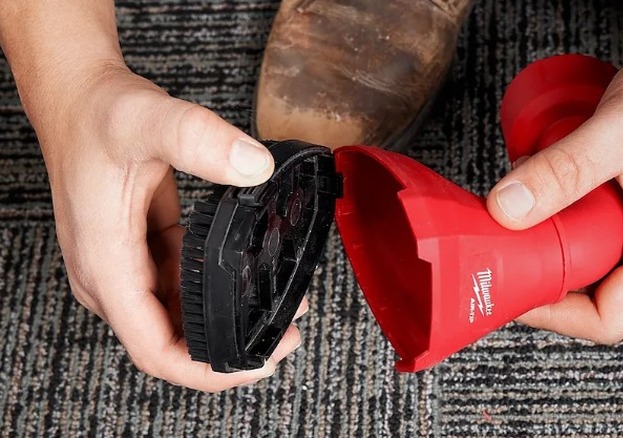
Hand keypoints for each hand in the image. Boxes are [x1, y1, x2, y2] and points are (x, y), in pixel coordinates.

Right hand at [29, 61, 305, 390]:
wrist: (76, 96)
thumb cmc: (96, 113)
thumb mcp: (148, 119)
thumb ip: (199, 139)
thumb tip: (255, 167)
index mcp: (106, 262)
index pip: (153, 347)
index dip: (205, 369)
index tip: (255, 364)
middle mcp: (111, 275)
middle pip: (170, 341)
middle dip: (228, 349)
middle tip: (285, 333)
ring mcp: (126, 265)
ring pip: (177, 315)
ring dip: (224, 320)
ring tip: (279, 309)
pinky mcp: (141, 251)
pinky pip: (179, 287)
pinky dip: (213, 291)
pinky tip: (247, 280)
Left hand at [487, 32, 622, 342]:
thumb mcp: (620, 130)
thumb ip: (564, 171)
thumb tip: (507, 210)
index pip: (606, 319)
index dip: (550, 314)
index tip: (507, 288)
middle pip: (588, 296)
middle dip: (539, 272)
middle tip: (500, 242)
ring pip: (583, 263)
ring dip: (544, 240)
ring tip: (519, 207)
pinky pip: (586, 236)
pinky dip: (556, 220)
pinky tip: (538, 194)